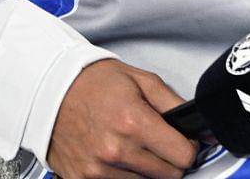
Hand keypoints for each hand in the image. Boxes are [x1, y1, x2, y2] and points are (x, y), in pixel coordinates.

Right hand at [46, 58, 196, 178]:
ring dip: (147, 171)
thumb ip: (175, 106)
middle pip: (168, 175)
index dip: (189, 148)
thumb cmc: (94, 83)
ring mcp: (96, 170)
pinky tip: (119, 160)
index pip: (183, 156)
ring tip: (135, 148)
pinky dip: (124, 177)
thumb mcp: (143, 81)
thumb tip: (199, 127)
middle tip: (158, 143)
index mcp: (134, 123)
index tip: (183, 142)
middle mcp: (115, 151)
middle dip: (170, 160)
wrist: (50, 91)